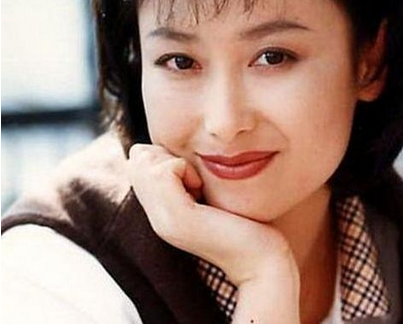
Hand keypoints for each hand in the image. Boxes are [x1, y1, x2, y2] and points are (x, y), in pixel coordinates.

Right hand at [126, 144, 298, 287]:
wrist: (261, 259)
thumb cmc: (245, 220)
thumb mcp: (210, 190)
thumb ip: (188, 175)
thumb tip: (165, 147)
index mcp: (163, 211)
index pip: (138, 160)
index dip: (166, 156)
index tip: (196, 179)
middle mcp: (156, 217)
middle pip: (138, 158)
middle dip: (169, 156)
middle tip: (198, 182)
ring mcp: (163, 220)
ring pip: (147, 162)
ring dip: (179, 163)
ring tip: (200, 188)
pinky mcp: (177, 218)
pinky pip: (165, 170)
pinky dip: (185, 168)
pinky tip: (202, 191)